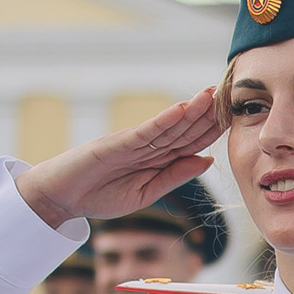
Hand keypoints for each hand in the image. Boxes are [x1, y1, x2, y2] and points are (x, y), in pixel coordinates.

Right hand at [15, 89, 220, 228]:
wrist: (59, 198)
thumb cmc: (99, 196)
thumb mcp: (145, 192)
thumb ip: (174, 176)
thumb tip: (206, 160)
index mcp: (155, 159)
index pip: (188, 143)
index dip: (211, 132)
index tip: (234, 119)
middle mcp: (146, 146)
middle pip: (182, 130)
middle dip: (206, 115)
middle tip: (231, 97)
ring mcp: (131, 142)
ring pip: (167, 126)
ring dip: (190, 111)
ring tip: (211, 95)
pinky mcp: (115, 144)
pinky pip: (144, 131)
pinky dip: (163, 120)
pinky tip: (181, 110)